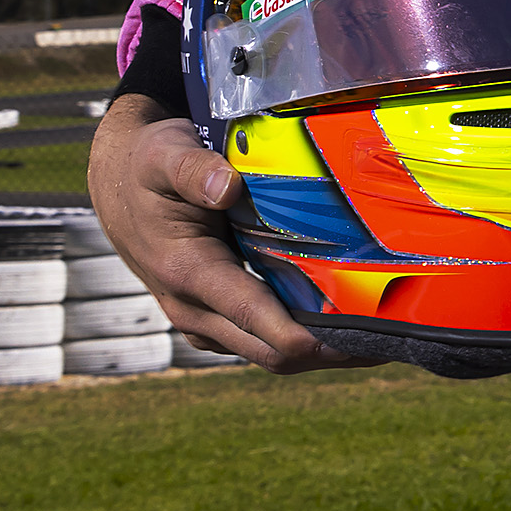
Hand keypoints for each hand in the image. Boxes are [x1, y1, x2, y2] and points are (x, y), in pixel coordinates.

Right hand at [87, 95, 366, 372]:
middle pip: (270, 353)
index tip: (358, 336)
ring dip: (320, 352)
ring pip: (267, 354)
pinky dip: (300, 339)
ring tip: (380, 338)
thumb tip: (227, 188)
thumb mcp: (164, 156)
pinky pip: (259, 341)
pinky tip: (343, 324)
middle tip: (392, 340)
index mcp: (188, 273)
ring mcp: (202, 319)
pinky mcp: (213, 317)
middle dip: (330, 353)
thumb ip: (194, 170)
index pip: (256, 321)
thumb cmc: (149, 167)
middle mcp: (193, 308)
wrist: (117, 184)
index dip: (308, 338)